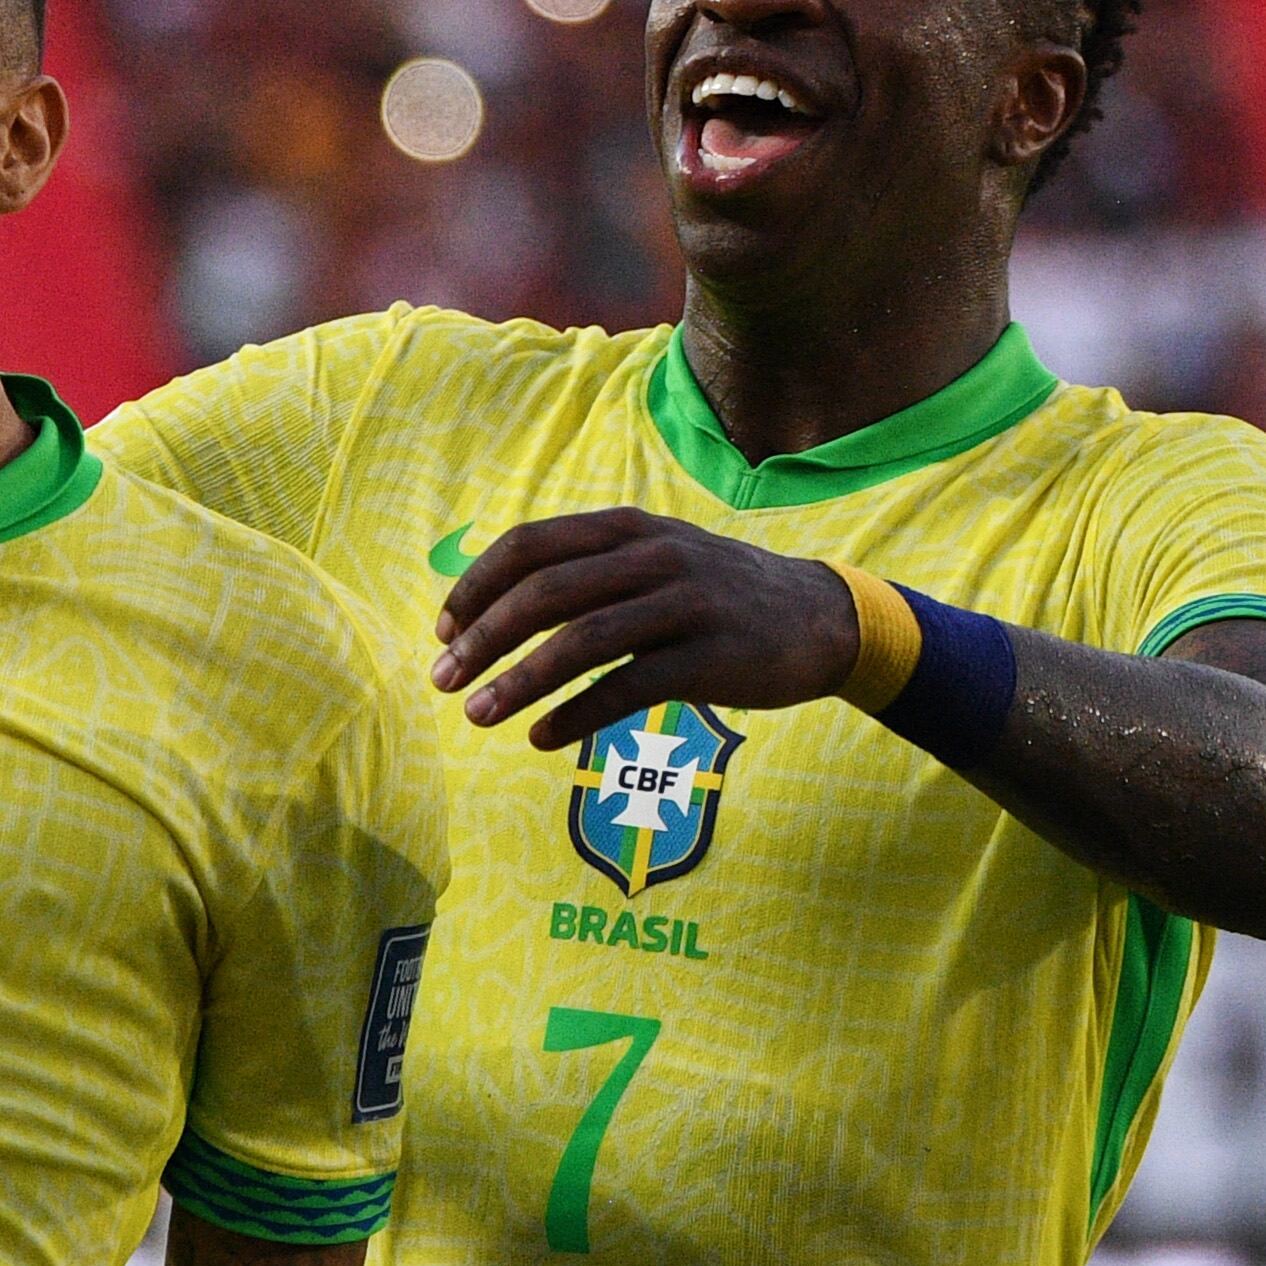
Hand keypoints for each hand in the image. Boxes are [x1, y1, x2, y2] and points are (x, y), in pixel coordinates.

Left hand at [432, 509, 857, 749]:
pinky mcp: (711, 658)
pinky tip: (541, 738)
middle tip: (443, 681)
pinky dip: (576, 714)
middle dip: (482, 638)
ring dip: (518, 682)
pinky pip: (628, 688)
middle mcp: (653, 556)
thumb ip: (585, 569)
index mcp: (627, 527)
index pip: (529, 544)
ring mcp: (685, 605)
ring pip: (580, 641)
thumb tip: (491, 605)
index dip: (476, 586)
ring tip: (478, 717)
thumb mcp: (654, 557)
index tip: (442, 630)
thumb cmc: (715, 595)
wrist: (823, 619)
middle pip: (544, 593)